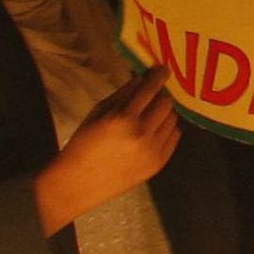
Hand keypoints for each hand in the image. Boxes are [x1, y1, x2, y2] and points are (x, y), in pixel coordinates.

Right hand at [35, 66, 177, 231]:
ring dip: (165, 112)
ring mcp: (153, 151)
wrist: (79, 183)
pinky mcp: (159, 164)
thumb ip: (122, 95)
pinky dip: (167, 129)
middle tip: (154, 94)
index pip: (149, 90)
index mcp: (123, 118)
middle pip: (166, 104)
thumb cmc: (83, 143)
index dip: (158, 76)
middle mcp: (142, 134)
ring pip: (173, 120)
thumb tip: (142, 79)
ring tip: (152, 113)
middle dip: (161, 95)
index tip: (163, 69)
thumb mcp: (97, 112)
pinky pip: (174, 138)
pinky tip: (155, 129)